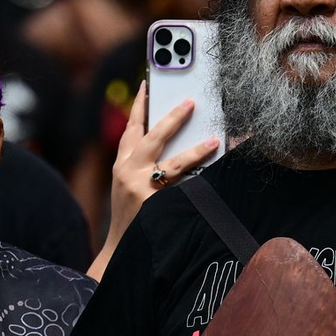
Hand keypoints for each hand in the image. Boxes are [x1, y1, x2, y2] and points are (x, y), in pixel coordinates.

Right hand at [107, 80, 219, 244]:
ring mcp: (141, 190)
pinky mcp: (156, 206)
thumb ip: (142, 165)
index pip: (131, 130)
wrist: (123, 251)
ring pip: (173, 164)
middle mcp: (128, 174)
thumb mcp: (127, 187)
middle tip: (190, 102)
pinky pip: (182, 190)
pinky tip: (214, 174)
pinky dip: (198, 181)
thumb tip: (172, 141)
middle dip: (172, 118)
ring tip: (214, 142)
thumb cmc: (132, 218)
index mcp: (121, 166)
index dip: (139, 105)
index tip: (148, 84)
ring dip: (195, 152)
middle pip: (152, 138)